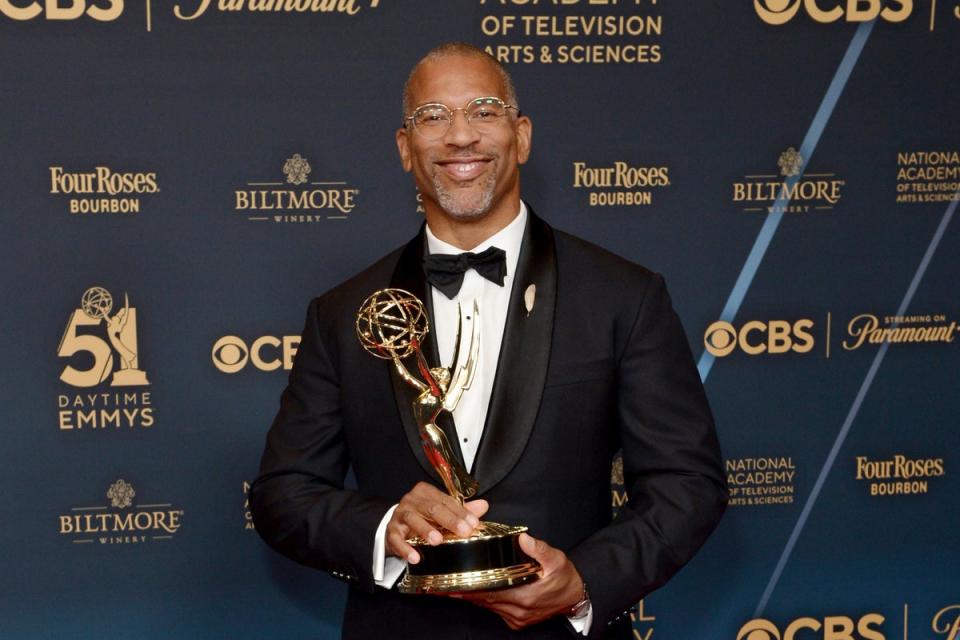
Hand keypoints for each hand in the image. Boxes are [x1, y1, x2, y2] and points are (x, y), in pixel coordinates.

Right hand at [386, 481, 487, 563]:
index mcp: (426, 492)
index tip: (473, 523)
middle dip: (449, 520)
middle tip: (463, 531)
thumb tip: (483, 505)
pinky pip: (397, 539)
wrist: (395, 527)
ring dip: (426, 530)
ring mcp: (400, 514)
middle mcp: (412, 500)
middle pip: (432, 508)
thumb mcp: (441, 512)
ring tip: (438, 541)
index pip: (446, 500)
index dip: (461, 512)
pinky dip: (405, 548)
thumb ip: (461, 510)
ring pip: (413, 519)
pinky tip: (415, 557)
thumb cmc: (422, 517)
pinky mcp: (391, 530)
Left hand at [455, 533, 584, 630]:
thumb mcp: (556, 560)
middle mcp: (518, 610)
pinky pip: (494, 610)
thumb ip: (539, 549)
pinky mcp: (516, 620)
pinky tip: (473, 591)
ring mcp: (516, 617)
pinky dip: (483, 601)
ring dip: (471, 596)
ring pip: (487, 606)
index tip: (452, 583)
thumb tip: (523, 538)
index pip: (490, 593)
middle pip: (484, 600)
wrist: (575, 598)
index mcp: (525, 596)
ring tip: (452, 585)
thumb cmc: (565, 579)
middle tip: (444, 582)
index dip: (469, 589)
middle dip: (464, 591)